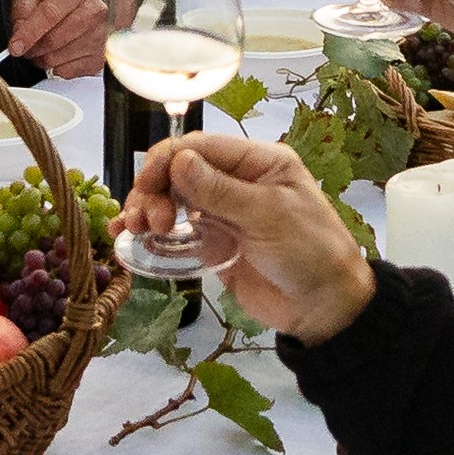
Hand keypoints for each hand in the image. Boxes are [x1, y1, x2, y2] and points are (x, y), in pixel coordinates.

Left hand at [7, 0, 110, 80]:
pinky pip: (67, 72)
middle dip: (33, 47)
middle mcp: (95, 10)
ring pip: (58, 59)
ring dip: (42, 58)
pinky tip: (58, 54)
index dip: (29, 33)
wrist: (78, 7)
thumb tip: (20, 34)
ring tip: (43, 47)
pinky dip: (55, 67)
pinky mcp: (100, 57)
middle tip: (26, 45)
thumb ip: (22, 8)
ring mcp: (102, 36)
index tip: (15, 47)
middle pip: (54, 40)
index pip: (50, 14)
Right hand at [129, 131, 375, 342]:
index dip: (168, 159)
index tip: (146, 182)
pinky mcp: (213, 242)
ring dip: (149, 209)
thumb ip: (220, 191)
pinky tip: (129, 238)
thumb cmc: (309, 252)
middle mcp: (237, 181)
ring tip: (137, 230)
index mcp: (258, 161)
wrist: (324, 308)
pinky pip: (177, 230)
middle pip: (180, 171)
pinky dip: (153, 232)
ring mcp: (223, 212)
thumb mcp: (268, 216)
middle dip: (155, 189)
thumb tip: (177, 160)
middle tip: (149, 221)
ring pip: (173, 198)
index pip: (202, 146)